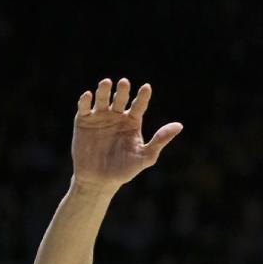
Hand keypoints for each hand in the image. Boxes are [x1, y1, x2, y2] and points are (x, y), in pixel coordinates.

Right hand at [72, 79, 181, 193]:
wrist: (99, 180)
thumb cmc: (125, 170)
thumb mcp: (145, 157)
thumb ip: (160, 140)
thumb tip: (179, 125)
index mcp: (133, 121)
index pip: (139, 105)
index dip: (143, 96)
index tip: (146, 88)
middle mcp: (117, 116)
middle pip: (120, 98)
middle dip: (122, 90)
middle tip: (124, 82)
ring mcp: (100, 117)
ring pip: (102, 99)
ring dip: (104, 90)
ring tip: (106, 82)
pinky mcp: (83, 121)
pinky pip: (84, 108)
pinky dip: (85, 101)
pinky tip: (88, 96)